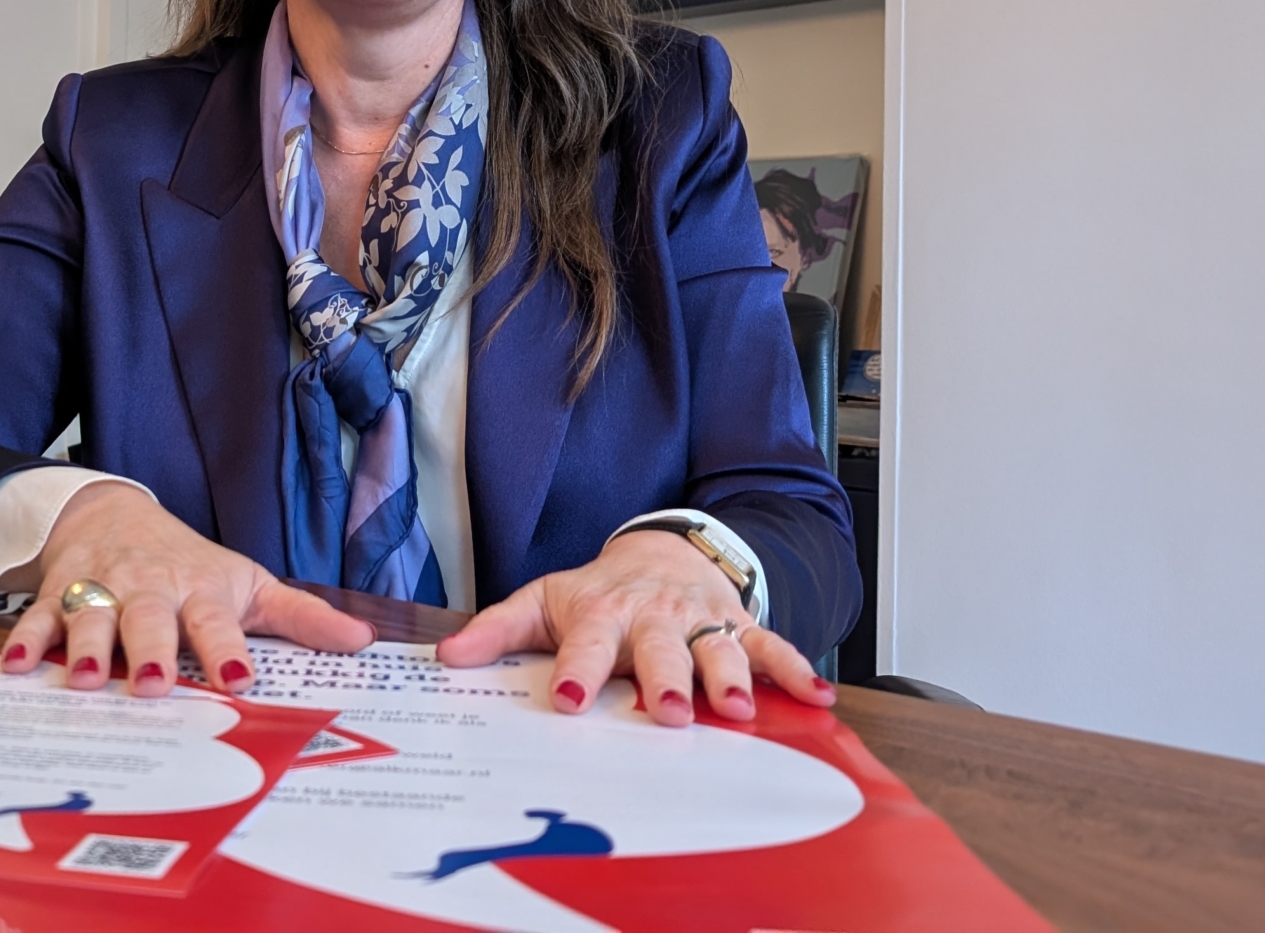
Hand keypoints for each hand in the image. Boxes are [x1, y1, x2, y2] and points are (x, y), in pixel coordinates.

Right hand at [0, 483, 374, 696]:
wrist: (113, 511)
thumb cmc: (188, 562)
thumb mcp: (248, 583)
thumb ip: (300, 617)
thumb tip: (361, 641)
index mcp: (200, 590)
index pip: (216, 619)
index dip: (226, 646)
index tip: (238, 677)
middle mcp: (150, 587)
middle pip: (149, 618)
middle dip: (149, 650)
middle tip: (152, 685)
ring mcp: (102, 587)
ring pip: (92, 615)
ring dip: (86, 646)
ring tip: (83, 680)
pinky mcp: (60, 589)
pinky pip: (40, 615)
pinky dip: (27, 639)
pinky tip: (17, 666)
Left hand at [436, 529, 832, 725]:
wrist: (660, 552)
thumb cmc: (597, 592)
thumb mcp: (541, 602)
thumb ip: (496, 631)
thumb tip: (446, 657)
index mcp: (601, 614)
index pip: (586, 645)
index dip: (579, 671)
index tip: (572, 700)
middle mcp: (653, 618)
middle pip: (660, 649)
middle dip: (666, 679)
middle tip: (670, 712)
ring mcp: (700, 621)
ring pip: (719, 648)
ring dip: (730, 677)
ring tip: (740, 709)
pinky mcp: (738, 624)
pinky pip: (770, 646)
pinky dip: (795, 669)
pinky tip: (818, 697)